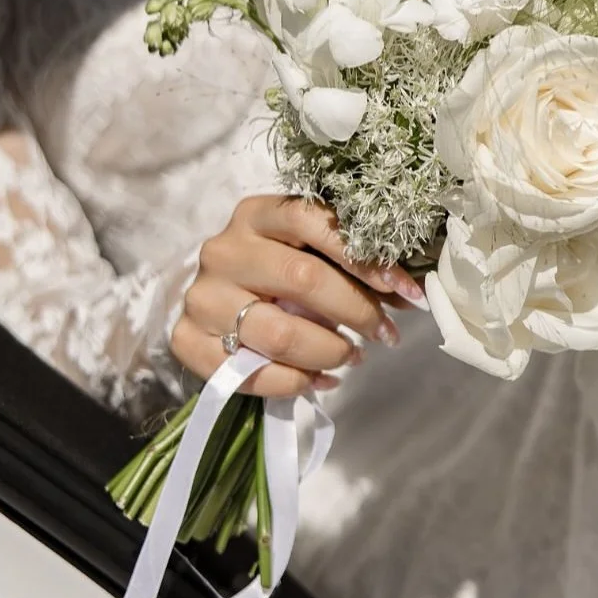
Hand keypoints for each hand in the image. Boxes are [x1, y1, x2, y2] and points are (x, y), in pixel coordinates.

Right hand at [172, 196, 424, 396]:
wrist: (211, 297)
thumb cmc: (274, 270)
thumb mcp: (310, 254)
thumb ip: (353, 266)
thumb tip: (411, 294)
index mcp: (256, 214)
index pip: (314, 223)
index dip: (364, 258)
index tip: (404, 289)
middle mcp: (224, 250)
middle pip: (302, 279)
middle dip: (357, 311)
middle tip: (387, 334)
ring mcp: (201, 296)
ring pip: (277, 332)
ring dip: (329, 351)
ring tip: (354, 357)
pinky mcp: (186, 340)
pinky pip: (247, 373)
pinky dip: (294, 383)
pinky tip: (321, 379)